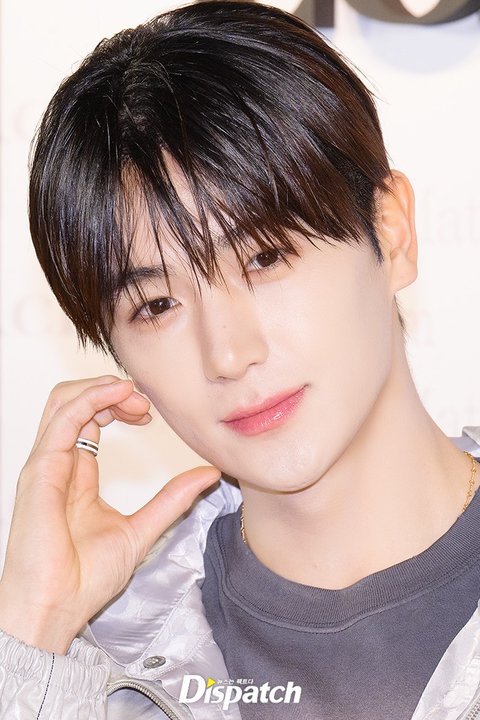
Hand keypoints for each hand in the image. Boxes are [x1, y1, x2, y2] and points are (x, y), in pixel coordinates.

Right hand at [0, 375, 220, 652]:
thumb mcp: (143, 529)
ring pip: (65, 400)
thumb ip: (173, 499)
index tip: (149, 414)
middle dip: (113, 390)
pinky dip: (91, 398)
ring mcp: (47, 463)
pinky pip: (62, 418)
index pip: (92, 418)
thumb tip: (208, 474)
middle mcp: (60, 462)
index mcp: (77, 472)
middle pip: (77, 401)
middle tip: (145, 402)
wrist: (57, 609)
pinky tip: (118, 396)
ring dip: (101, 387)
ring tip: (133, 394)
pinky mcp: (41, 469)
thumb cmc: (84, 579)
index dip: (120, 404)